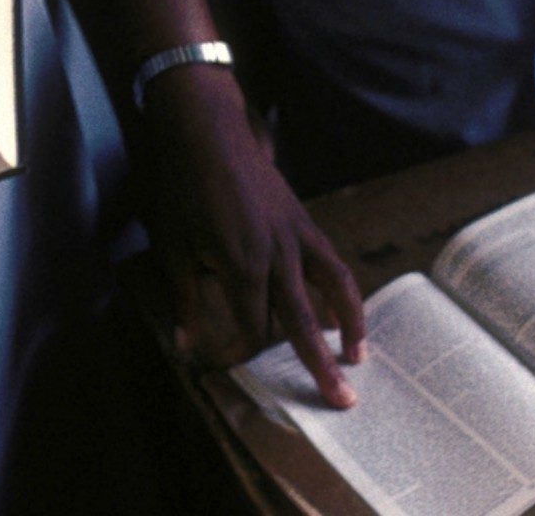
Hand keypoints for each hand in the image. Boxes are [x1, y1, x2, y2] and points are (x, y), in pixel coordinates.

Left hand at [139, 65, 365, 407]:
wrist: (208, 132)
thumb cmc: (185, 189)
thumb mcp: (175, 246)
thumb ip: (185, 300)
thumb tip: (186, 347)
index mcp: (241, 264)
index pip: (254, 327)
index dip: (247, 352)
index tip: (237, 367)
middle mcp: (276, 254)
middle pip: (302, 321)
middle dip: (321, 365)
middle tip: (342, 401)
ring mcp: (296, 236)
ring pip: (332, 289)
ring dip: (349, 326)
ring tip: (359, 359)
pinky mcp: (304, 221)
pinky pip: (331, 261)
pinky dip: (343, 289)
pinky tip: (344, 310)